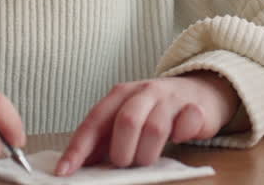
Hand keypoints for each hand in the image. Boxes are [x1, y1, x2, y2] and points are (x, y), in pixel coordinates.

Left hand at [55, 72, 240, 175]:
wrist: (199, 90)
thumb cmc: (155, 110)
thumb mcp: (126, 116)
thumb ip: (105, 138)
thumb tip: (77, 165)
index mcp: (121, 94)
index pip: (94, 121)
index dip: (79, 148)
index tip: (65, 171)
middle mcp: (144, 92)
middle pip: (126, 121)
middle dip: (122, 151)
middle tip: (124, 163)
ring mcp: (171, 98)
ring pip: (155, 128)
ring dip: (148, 153)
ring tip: (148, 158)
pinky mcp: (195, 108)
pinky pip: (188, 122)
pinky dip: (181, 134)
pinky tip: (178, 137)